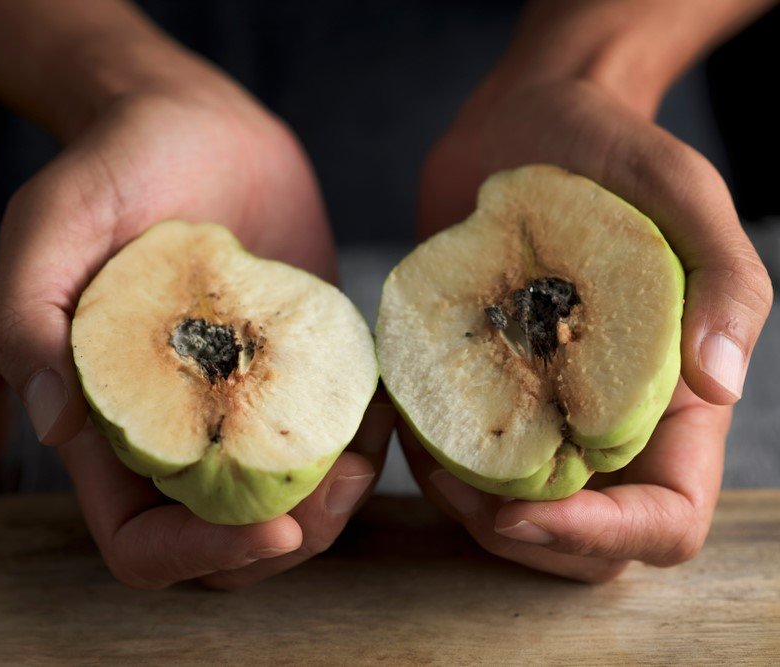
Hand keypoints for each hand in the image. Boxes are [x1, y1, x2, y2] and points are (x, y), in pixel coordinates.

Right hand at [0, 48, 394, 588]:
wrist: (191, 121)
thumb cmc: (110, 167)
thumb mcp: (50, 223)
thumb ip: (26, 318)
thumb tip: (54, 425)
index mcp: (110, 421)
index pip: (139, 540)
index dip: (196, 557)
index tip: (272, 530)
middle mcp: (177, 429)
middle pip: (224, 540)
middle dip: (286, 540)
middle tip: (339, 490)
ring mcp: (242, 404)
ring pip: (286, 504)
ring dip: (334, 505)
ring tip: (368, 457)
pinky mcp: (295, 368)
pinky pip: (333, 437)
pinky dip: (363, 445)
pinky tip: (382, 413)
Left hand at [411, 60, 771, 580]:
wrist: (529, 121)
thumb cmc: (615, 153)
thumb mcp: (684, 197)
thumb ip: (725, 286)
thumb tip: (720, 385)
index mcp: (673, 403)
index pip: (663, 522)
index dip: (601, 538)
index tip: (522, 510)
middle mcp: (607, 424)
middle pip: (584, 545)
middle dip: (519, 536)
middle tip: (456, 487)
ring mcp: (542, 411)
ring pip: (514, 516)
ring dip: (462, 510)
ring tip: (420, 453)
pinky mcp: (483, 386)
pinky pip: (457, 457)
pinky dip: (428, 460)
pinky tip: (403, 419)